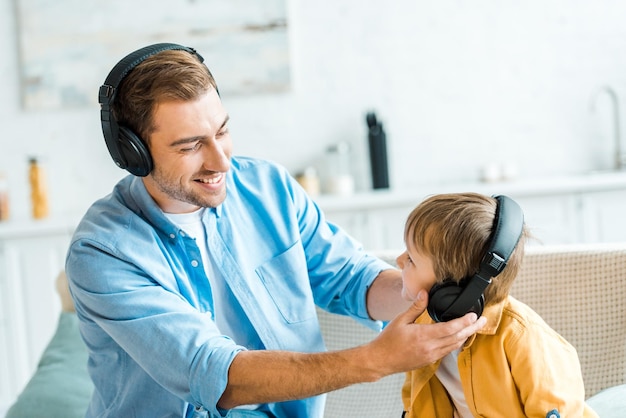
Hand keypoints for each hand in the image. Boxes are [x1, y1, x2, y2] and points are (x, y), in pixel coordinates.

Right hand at [367, 289, 486, 375]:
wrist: (381, 360)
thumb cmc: (388, 340)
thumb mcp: (400, 320)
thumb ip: (416, 307)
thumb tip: (424, 292)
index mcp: (423, 336)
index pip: (450, 328)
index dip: (464, 322)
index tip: (473, 315)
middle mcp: (430, 348)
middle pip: (457, 338)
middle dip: (472, 329)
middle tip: (483, 320)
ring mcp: (431, 356)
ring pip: (455, 346)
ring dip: (466, 336)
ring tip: (474, 327)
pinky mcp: (430, 360)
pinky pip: (448, 351)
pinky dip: (457, 343)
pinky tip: (459, 337)